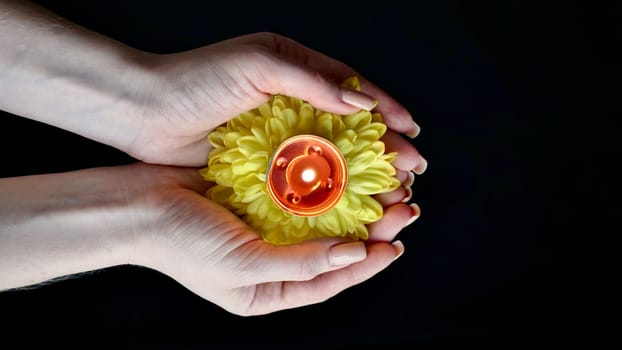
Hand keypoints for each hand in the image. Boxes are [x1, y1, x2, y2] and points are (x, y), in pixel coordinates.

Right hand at [124, 163, 411, 315]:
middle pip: (334, 245)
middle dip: (371, 228)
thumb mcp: (244, 267)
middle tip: (404, 207)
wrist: (134, 205)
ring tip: (386, 187)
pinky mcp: (259, 196)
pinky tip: (347, 169)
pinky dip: (324, 181)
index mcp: (268, 290)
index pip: (330, 280)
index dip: (367, 265)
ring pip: (324, 215)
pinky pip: (301, 191)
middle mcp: (273, 259)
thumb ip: (301, 264)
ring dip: (354, 201)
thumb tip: (354, 255)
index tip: (396, 246)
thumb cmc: (181, 244)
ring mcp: (267, 225)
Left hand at [130, 32, 426, 174]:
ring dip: (361, 175)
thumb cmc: (198, 79)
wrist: (145, 112)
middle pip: (350, 128)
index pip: (352, 89)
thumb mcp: (258, 65)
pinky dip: (326, 191)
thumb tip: (363, 101)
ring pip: (331, 156)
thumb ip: (312, 80)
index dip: (386, 109)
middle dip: (383, 149)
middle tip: (412, 172)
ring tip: (391, 194)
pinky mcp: (262, 163)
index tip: (412, 132)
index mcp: (296, 70)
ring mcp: (278, 135)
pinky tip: (348, 206)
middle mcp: (293, 103)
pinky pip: (302, 178)